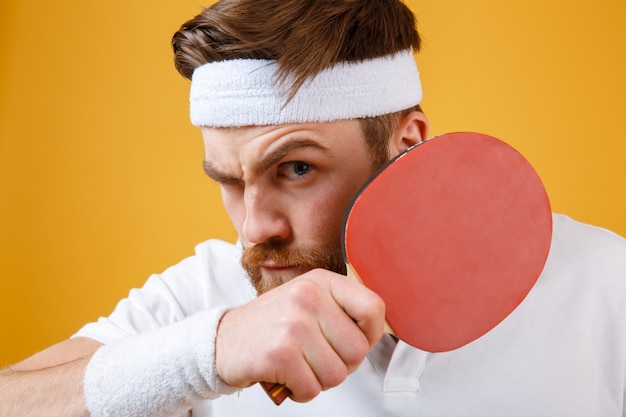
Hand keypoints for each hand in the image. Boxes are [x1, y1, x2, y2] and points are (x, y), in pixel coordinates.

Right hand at [215, 268, 384, 401]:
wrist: (220, 340)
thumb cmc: (269, 325)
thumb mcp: (306, 301)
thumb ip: (340, 310)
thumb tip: (374, 332)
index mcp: (320, 282)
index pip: (373, 308)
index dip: (369, 334)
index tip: (351, 341)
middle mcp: (308, 297)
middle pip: (357, 351)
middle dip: (339, 365)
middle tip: (314, 359)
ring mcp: (294, 324)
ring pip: (337, 374)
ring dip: (318, 380)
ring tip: (298, 365)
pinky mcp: (279, 353)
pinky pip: (312, 389)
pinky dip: (300, 392)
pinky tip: (285, 376)